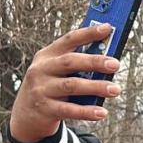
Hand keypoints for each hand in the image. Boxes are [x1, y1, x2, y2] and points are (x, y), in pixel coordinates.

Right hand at [9, 24, 121, 142]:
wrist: (26, 114)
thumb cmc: (52, 86)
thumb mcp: (59, 72)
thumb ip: (79, 65)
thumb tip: (109, 59)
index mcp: (48, 55)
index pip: (69, 40)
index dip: (88, 33)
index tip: (108, 28)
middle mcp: (42, 69)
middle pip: (70, 62)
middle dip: (94, 61)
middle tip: (115, 64)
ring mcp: (41, 89)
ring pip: (71, 86)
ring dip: (96, 87)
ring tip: (115, 90)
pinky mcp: (45, 109)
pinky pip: (68, 110)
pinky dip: (86, 111)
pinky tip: (102, 113)